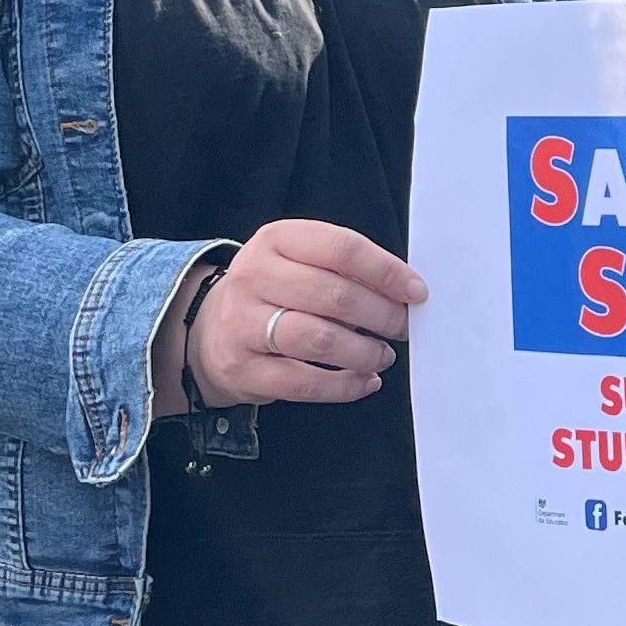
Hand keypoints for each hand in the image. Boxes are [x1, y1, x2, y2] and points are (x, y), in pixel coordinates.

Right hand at [177, 219, 424, 408]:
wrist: (208, 331)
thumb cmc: (276, 292)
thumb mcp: (300, 262)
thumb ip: (346, 270)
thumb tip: (406, 293)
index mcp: (275, 239)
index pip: (342, 249)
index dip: (387, 272)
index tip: (416, 292)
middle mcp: (253, 276)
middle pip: (334, 296)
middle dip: (382, 315)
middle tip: (403, 327)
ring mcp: (242, 323)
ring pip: (319, 340)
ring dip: (364, 351)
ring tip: (383, 354)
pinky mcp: (242, 368)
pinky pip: (305, 383)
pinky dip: (346, 386)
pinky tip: (366, 380)